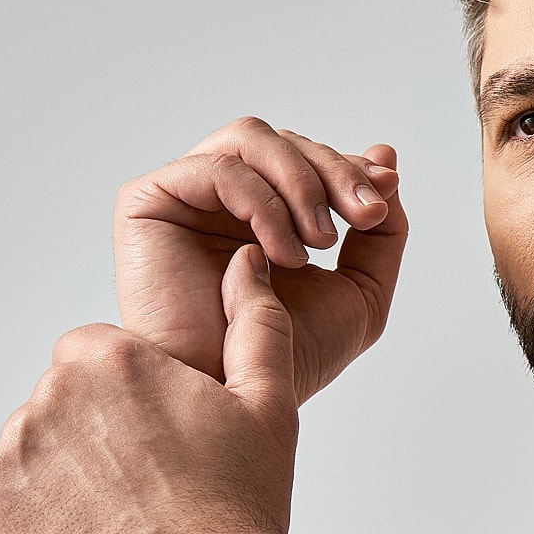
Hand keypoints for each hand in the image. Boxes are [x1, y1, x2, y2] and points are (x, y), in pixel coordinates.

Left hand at [0, 246, 299, 533]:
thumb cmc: (239, 508)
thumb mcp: (268, 404)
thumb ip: (253, 324)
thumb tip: (245, 264)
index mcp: (107, 357)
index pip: (99, 360)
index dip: (136, 402)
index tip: (164, 442)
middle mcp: (48, 393)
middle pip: (64, 405)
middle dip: (98, 438)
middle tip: (149, 487)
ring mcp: (12, 452)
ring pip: (35, 453)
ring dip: (67, 478)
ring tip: (123, 520)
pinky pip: (5, 501)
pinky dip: (37, 519)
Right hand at [115, 117, 408, 404]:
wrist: (233, 395)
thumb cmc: (287, 356)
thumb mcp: (361, 292)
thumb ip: (381, 232)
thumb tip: (385, 158)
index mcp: (264, 212)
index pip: (310, 159)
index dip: (350, 167)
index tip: (384, 191)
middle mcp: (222, 198)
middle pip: (286, 142)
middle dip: (336, 172)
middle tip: (366, 215)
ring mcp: (185, 196)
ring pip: (252, 138)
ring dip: (302, 182)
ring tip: (320, 241)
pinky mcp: (148, 202)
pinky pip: (217, 168)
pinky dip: (262, 204)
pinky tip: (280, 256)